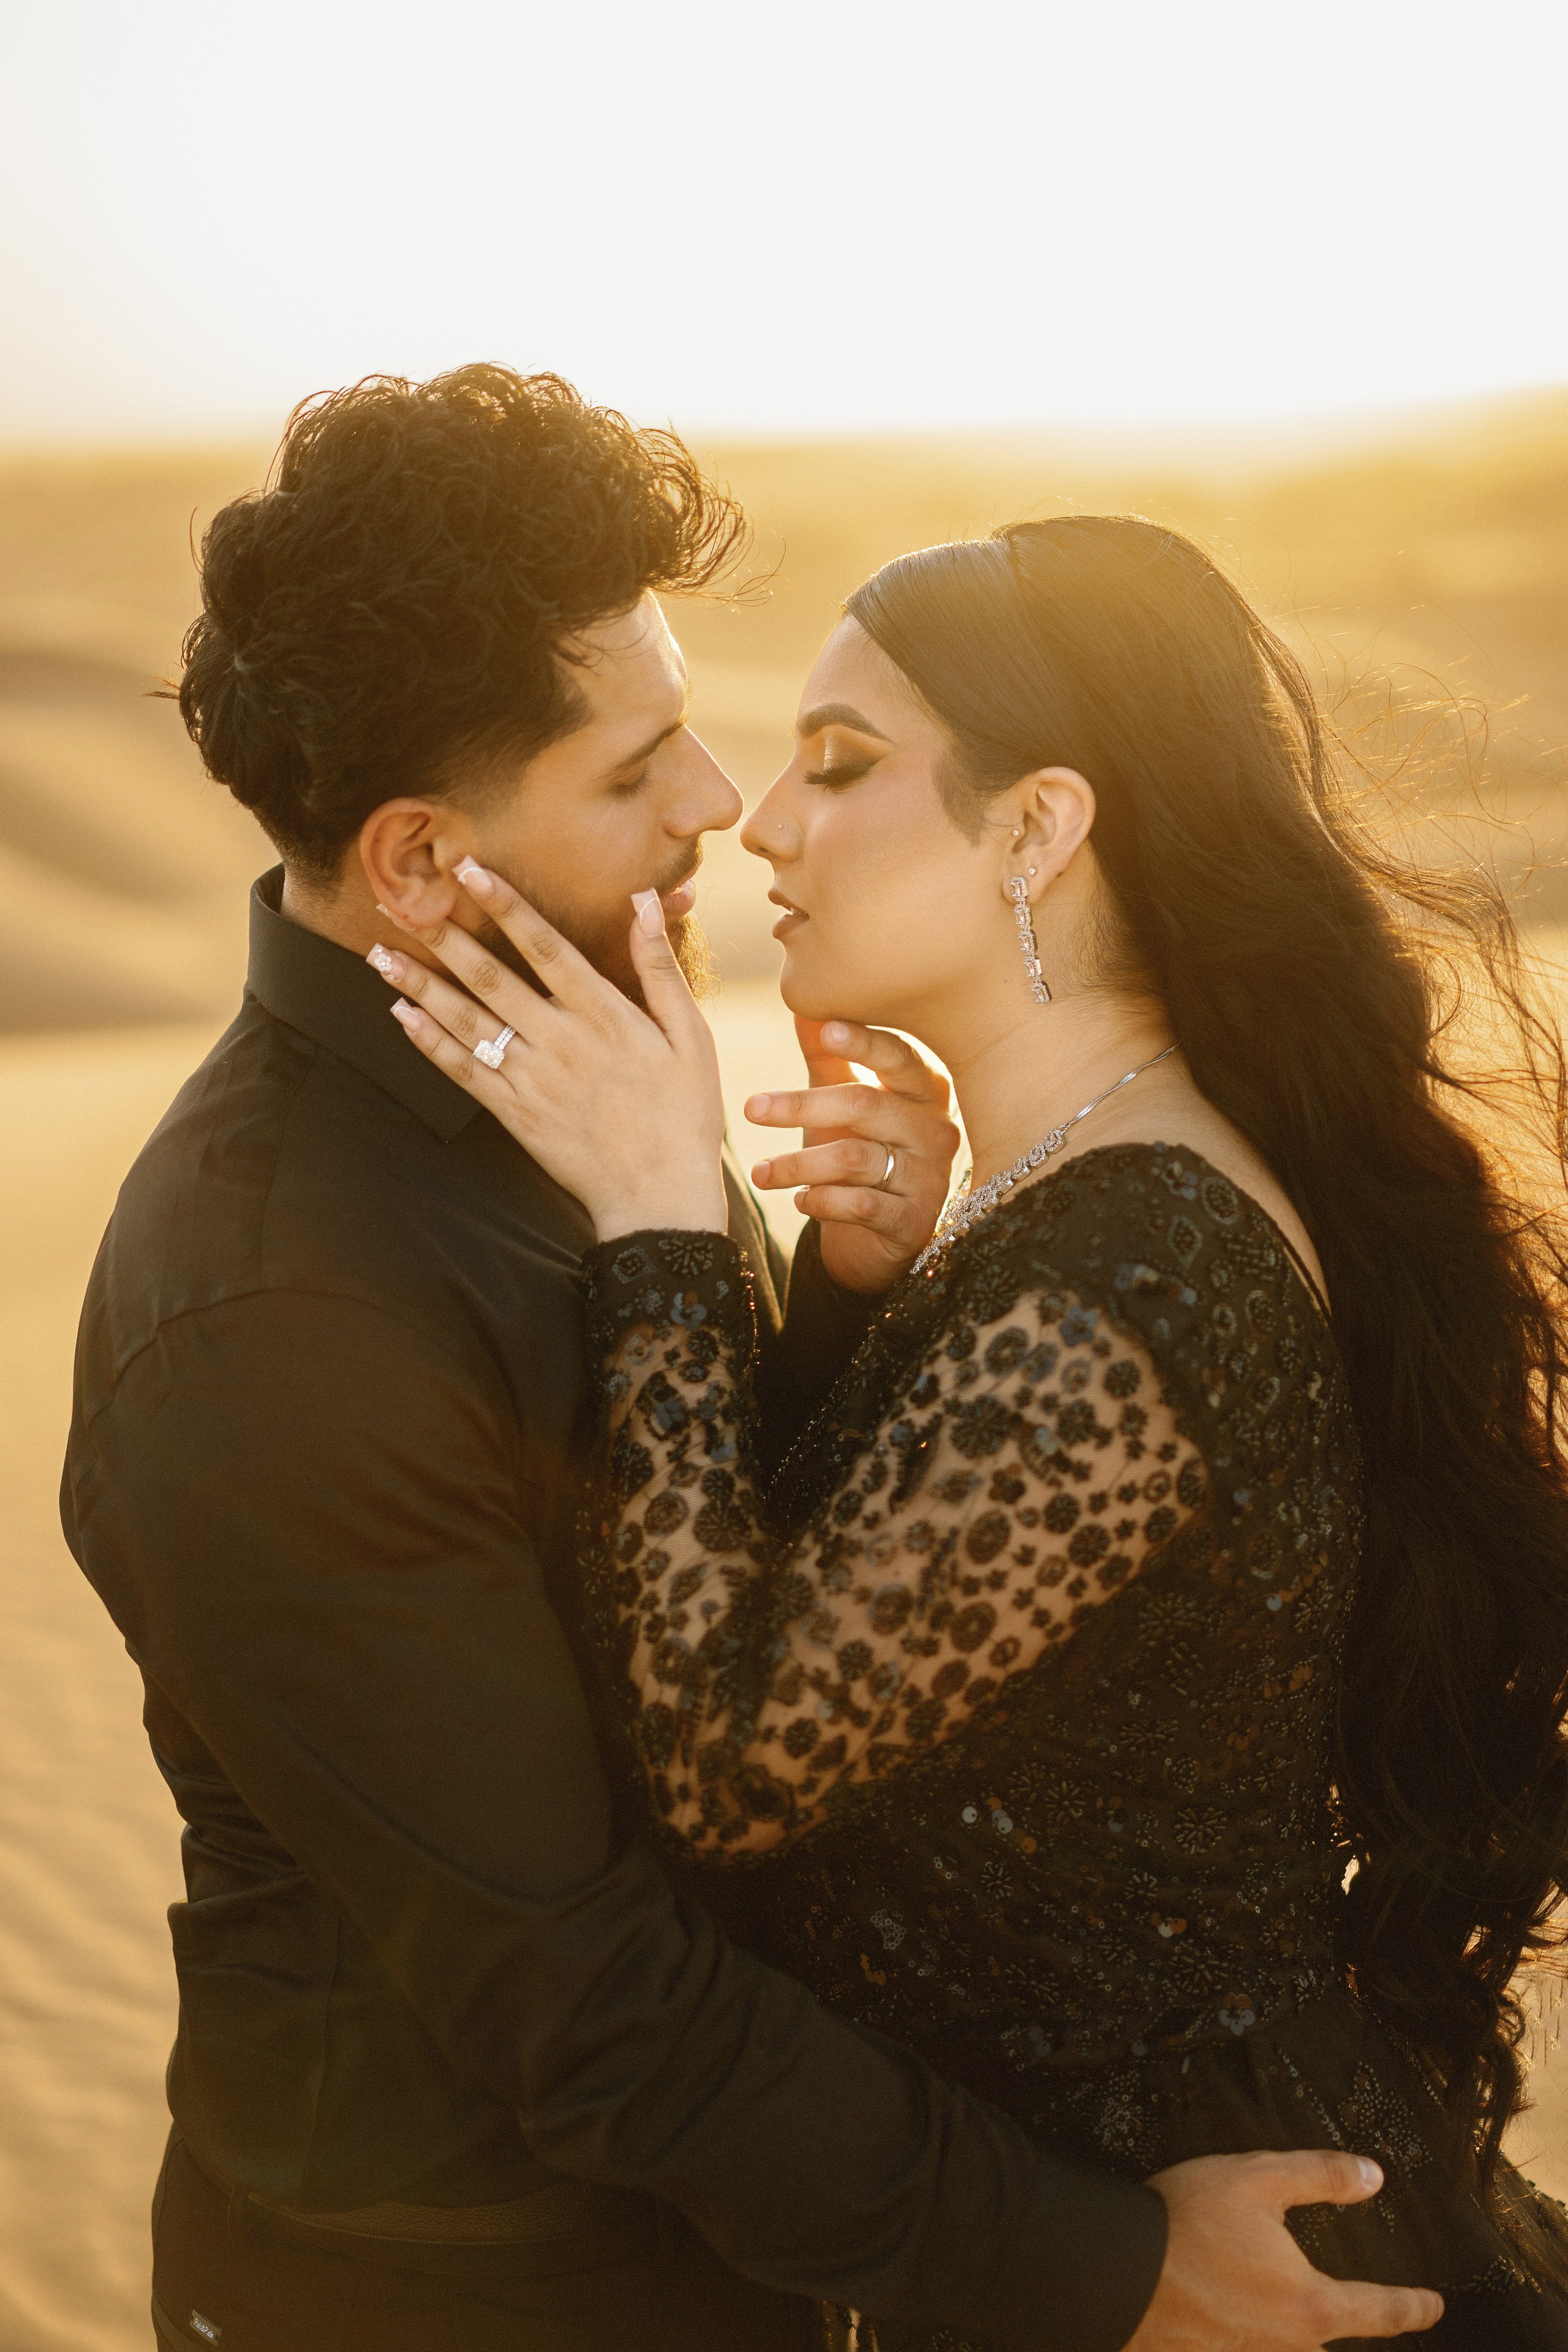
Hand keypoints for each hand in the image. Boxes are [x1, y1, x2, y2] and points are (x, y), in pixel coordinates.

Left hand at [369, 865, 727, 1240]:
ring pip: (467, 1022)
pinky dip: (430, 1044)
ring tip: (379, 955)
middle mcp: (562, 1041)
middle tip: (397, 904)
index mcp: (605, 1015)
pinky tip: (401, 1016)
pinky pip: (464, 1073)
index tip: (466, 869)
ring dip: (419, 985)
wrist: (661, 1198)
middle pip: (491, 977)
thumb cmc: (685, 1114)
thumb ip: (660, 967)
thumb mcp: (691, 1036)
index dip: (504, 905)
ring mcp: (534, 1080)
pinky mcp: (516, 1115)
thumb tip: (644, 900)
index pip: (545, 946)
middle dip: (441, 937)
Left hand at [746, 1018, 960, 1294]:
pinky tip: (799, 1201)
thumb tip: (802, 1001)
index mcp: (924, 1091)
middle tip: (750, 1108)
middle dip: (802, 1105)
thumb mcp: (843, 1103)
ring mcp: (929, 1178)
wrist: (879, 1239)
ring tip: (760, 1173)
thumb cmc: (862, 1155)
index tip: (826, 1030)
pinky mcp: (913, 1222)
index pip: (898, 1057)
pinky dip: (822, 1201)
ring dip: (798, 1164)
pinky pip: (861, 1205)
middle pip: (867, 1104)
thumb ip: (827, 1056)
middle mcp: (936, 1130)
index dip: (863, 1043)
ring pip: (856, 1159)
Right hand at [1127, 2149, 1442, 2348]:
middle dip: (1340, 2321)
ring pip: (1287, 2349)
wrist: (1114, 2274)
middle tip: (1353, 2307)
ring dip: (1293, 2332)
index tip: (1434, 2306)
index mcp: (1310, 2305)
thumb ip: (1321, 2177)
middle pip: (1329, 2340)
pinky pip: (1244, 2351)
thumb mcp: (1258, 2178)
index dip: (1413, 2308)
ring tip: (1287, 2309)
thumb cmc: (1187, 2221)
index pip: (1380, 2312)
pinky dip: (1249, 2337)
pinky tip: (1233, 2318)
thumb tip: (1373, 2178)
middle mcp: (1286, 2346)